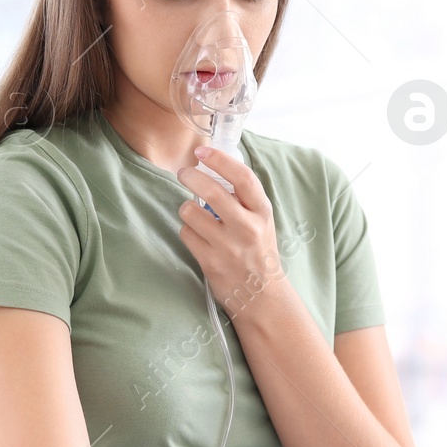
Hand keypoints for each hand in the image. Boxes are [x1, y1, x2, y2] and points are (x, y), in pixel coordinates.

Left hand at [175, 145, 284, 319]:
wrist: (261, 294)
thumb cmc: (258, 251)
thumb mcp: (261, 220)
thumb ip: (243, 197)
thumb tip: (213, 166)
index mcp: (262, 212)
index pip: (242, 177)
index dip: (220, 160)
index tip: (202, 151)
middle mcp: (247, 228)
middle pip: (212, 191)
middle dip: (191, 176)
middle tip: (184, 173)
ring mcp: (228, 246)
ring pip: (191, 212)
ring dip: (187, 208)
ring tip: (193, 212)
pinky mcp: (210, 262)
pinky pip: (186, 234)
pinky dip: (187, 231)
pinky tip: (197, 236)